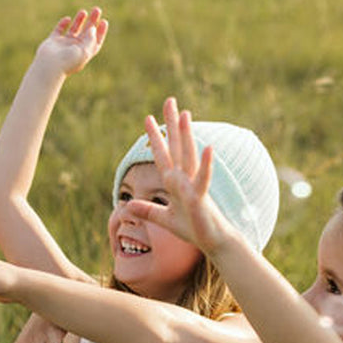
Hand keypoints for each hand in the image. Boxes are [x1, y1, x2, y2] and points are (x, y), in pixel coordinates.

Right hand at [34, 7, 107, 76]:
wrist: (49, 66)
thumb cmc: (68, 61)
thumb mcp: (84, 52)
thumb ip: (90, 39)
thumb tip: (93, 28)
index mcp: (84, 53)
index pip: (95, 42)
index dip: (100, 32)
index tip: (103, 21)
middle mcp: (75, 49)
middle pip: (86, 33)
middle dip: (92, 21)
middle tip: (97, 9)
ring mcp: (64, 44)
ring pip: (74, 29)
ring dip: (79, 20)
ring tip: (83, 12)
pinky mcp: (53, 41)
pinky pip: (59, 29)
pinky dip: (63, 23)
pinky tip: (67, 19)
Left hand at [125, 97, 234, 254]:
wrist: (214, 242)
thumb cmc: (192, 228)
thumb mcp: (164, 219)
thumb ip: (148, 210)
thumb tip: (128, 206)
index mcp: (175, 182)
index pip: (162, 155)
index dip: (155, 138)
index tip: (148, 118)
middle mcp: (185, 179)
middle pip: (177, 147)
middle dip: (172, 125)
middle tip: (169, 100)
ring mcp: (195, 186)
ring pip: (189, 157)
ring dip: (187, 136)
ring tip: (185, 114)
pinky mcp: (201, 199)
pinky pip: (203, 180)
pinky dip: (206, 165)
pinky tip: (208, 148)